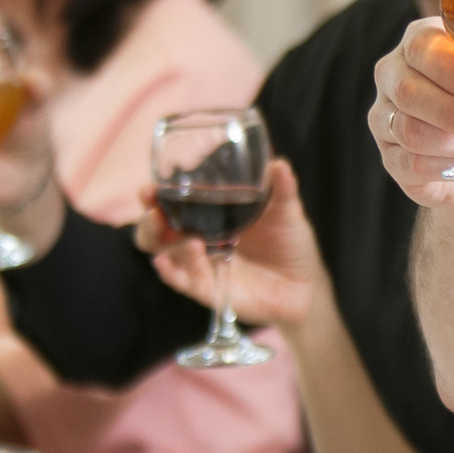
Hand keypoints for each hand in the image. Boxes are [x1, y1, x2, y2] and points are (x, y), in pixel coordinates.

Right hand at [139, 158, 324, 331]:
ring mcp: (202, 264)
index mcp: (211, 215)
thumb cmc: (290, 245)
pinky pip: (182, 281)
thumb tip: (278, 164)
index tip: (149, 189)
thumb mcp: (286, 212)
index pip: (173, 202)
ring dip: (163, 244)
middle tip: (154, 213)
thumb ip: (282, 189)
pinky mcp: (208, 289)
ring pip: (164, 254)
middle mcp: (199, 238)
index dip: (156, 195)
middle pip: (156, 231)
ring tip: (187, 240)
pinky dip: (173, 272)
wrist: (305, 286)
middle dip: (148, 221)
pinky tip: (169, 263)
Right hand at [368, 19, 453, 208]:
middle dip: (452, 113)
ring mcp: (386, 116)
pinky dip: (444, 166)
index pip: (422, 47)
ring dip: (452, 143)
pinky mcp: (391, 157)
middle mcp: (396, 75)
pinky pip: (408, 162)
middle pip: (408, 90)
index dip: (449, 69)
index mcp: (425, 43)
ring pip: (407, 129)